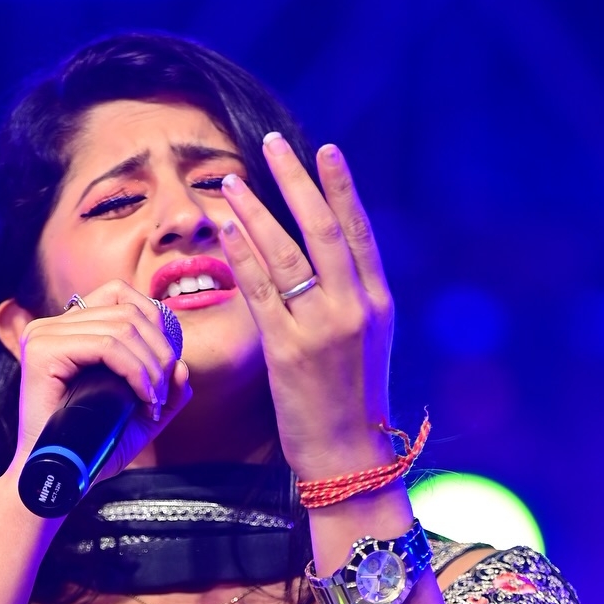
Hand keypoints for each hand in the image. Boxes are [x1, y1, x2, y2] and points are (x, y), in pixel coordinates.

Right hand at [7, 279, 191, 483]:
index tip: (165, 370)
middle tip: (163, 396)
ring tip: (154, 403)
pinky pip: (106, 345)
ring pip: (122, 328)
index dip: (155, 323)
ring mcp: (43, 335)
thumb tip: (182, 366)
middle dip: (160, 353)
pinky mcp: (42, 351)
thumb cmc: (93, 451)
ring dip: (151, 368)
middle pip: (127, 311)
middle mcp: (51, 326)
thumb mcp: (139, 418)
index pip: (119, 294)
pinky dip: (135, 372)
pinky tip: (143, 400)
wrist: (60, 479)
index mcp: (68, 330)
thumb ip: (165, 392)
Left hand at [218, 137, 394, 480]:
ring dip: (255, 211)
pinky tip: (225, 228)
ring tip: (228, 181)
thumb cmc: (353, 404)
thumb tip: (327, 260)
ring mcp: (322, 329)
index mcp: (378, 304)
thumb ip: (350, 300)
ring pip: (286, 254)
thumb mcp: (366, 343)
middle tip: (271, 144)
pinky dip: (242, 254)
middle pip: (323, 228)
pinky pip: (261, 291)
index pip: (358, 232)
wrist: (350, 459)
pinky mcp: (289, 352)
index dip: (341, 188)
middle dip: (295, 181)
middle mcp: (355, 309)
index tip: (324, 150)